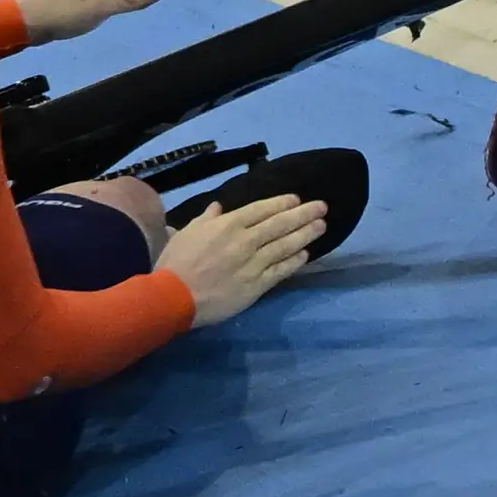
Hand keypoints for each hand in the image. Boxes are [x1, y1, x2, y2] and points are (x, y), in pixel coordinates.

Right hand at [159, 193, 325, 326]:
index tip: (296, 199)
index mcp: (227, 225)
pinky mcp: (257, 285)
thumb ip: (205, 219)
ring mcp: (254, 263)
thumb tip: (219, 207)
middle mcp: (245, 241)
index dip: (280, 203)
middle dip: (302, 214)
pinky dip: (294, 261)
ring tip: (321, 226)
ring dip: (305, 235)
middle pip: (279, 225)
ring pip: (285, 246)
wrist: (175, 297)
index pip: (260, 210)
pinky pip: (281, 270)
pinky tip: (305, 255)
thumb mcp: (186, 233)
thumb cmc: (176, 263)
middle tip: (321, 207)